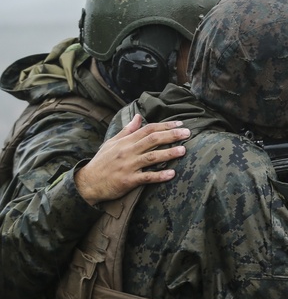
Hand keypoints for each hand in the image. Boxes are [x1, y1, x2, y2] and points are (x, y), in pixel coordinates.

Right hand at [74, 115, 189, 204]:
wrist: (88, 182)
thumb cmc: (102, 162)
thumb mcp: (112, 143)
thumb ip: (127, 130)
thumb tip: (138, 116)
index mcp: (125, 141)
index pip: (148, 129)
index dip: (165, 126)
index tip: (180, 123)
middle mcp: (128, 151)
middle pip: (152, 140)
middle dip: (171, 135)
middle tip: (188, 133)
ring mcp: (128, 166)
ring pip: (151, 157)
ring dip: (168, 153)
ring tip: (183, 150)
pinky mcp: (128, 180)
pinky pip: (146, 177)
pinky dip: (159, 175)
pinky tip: (172, 174)